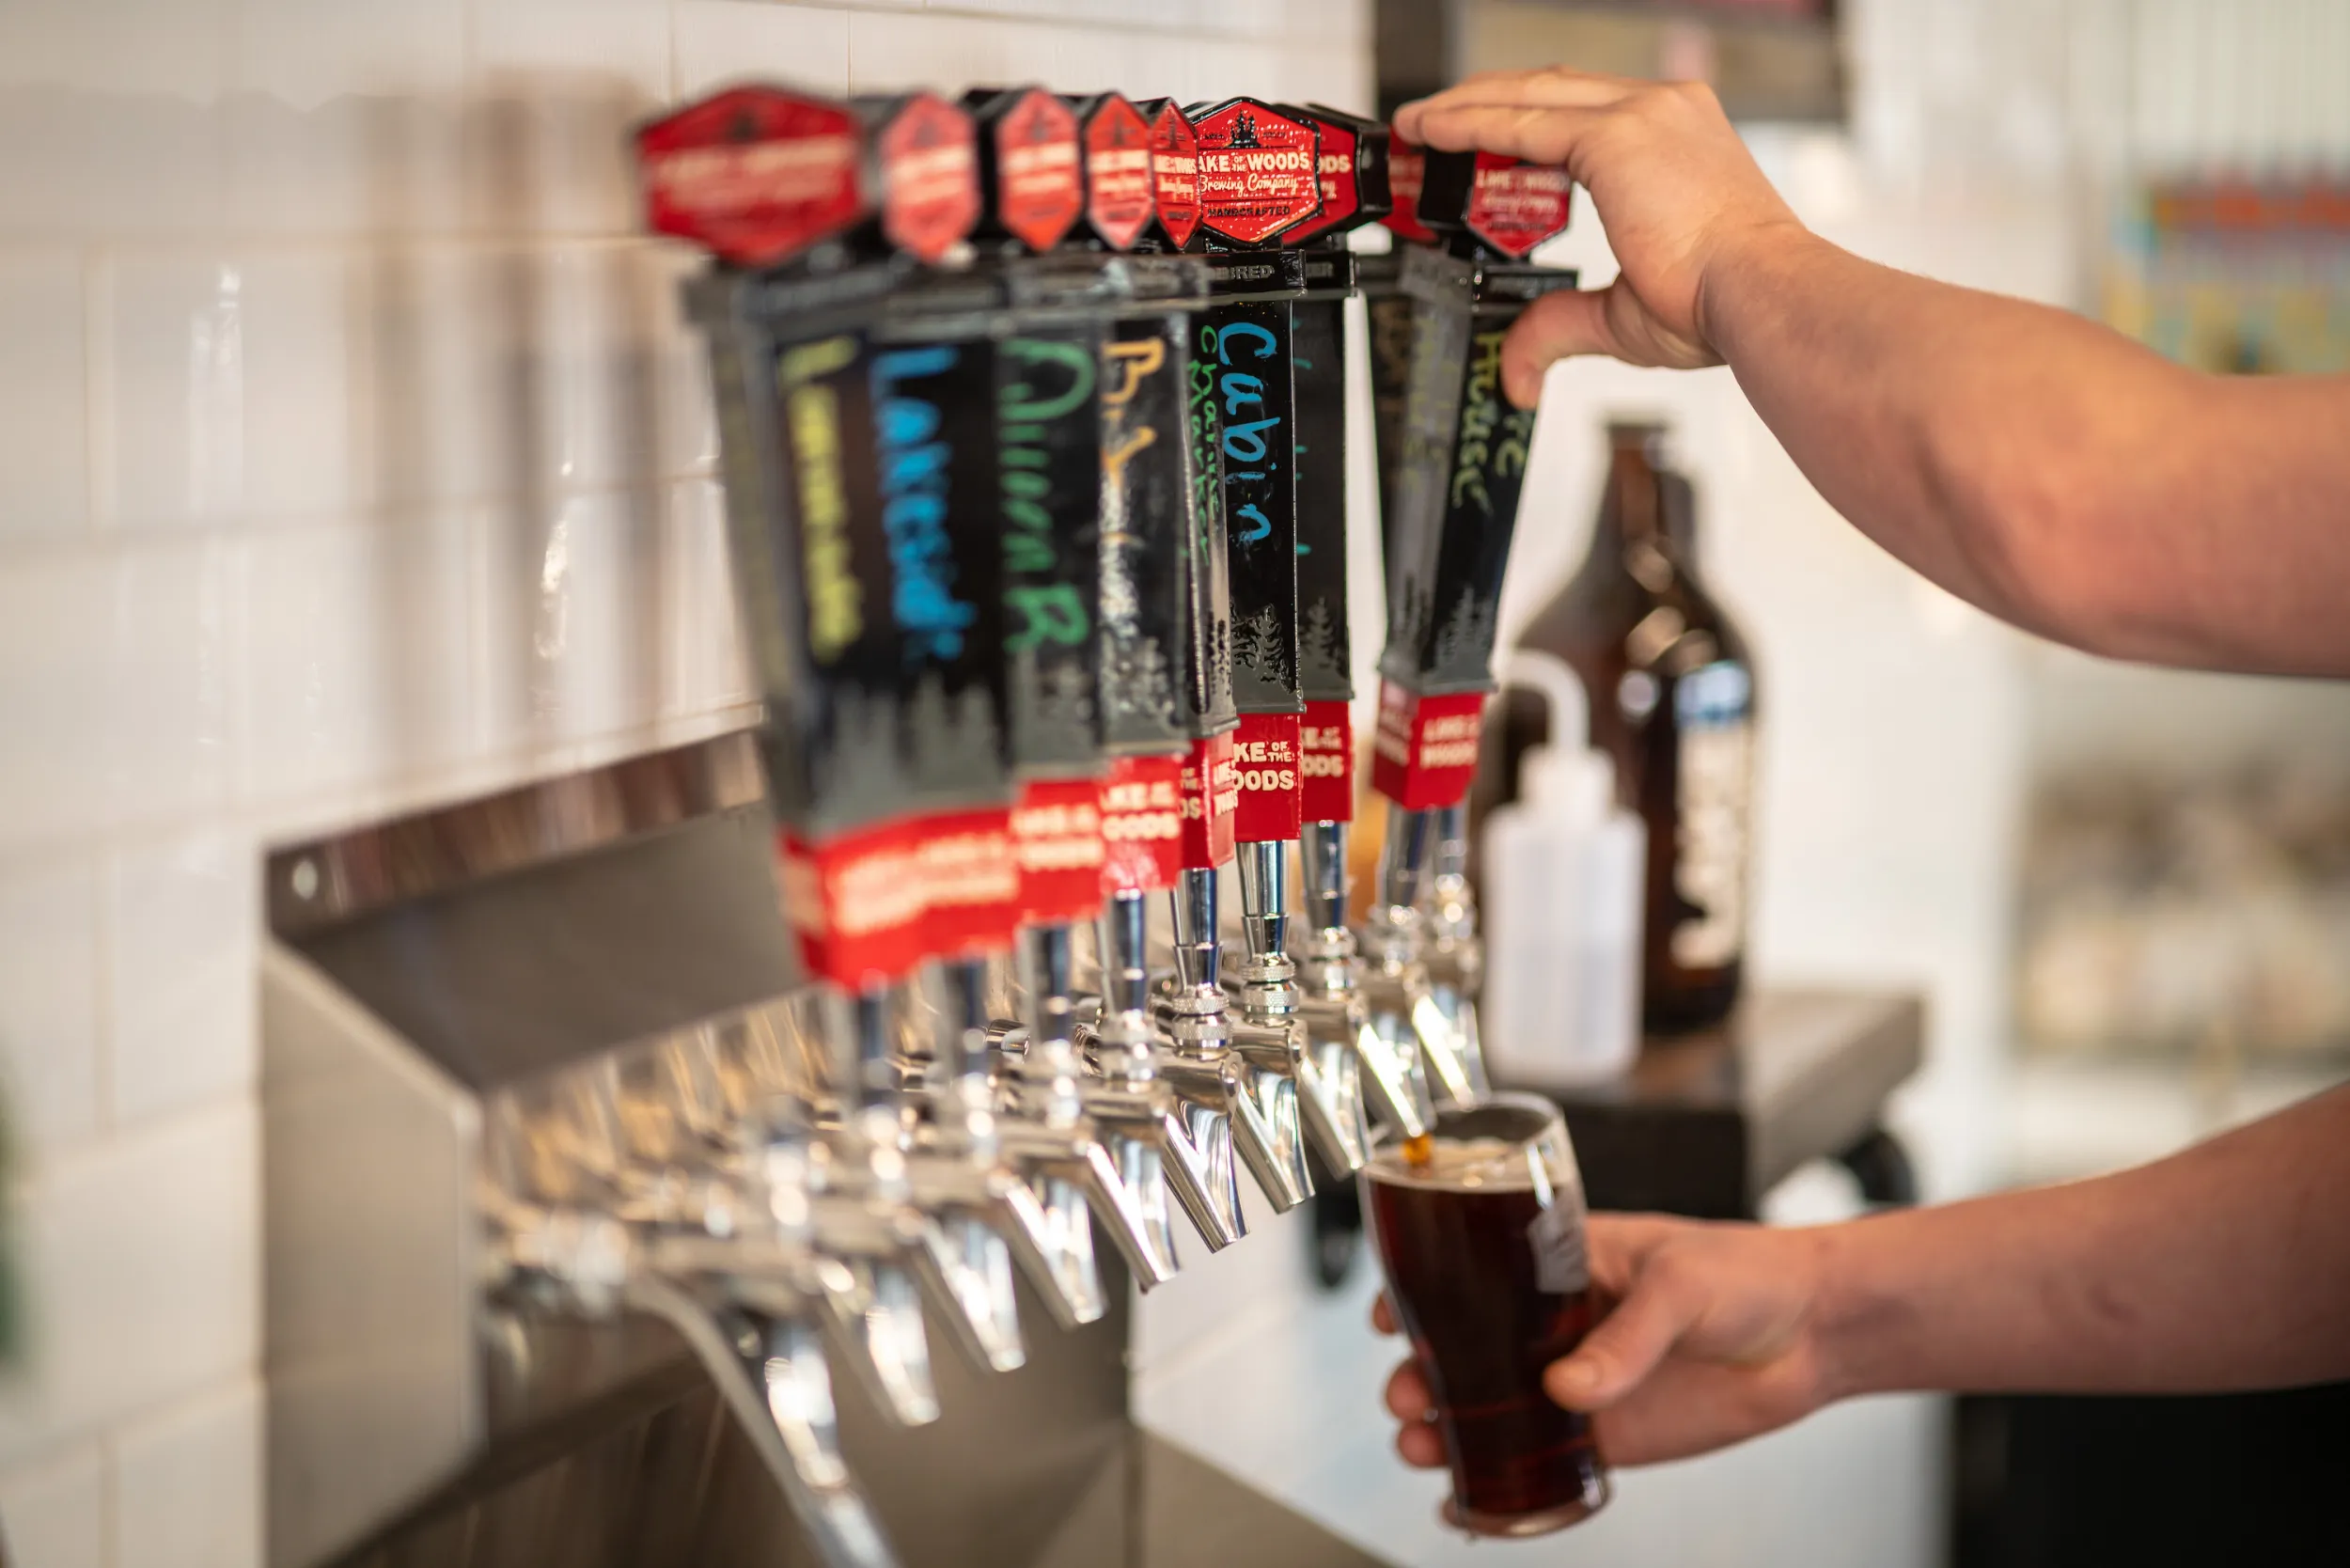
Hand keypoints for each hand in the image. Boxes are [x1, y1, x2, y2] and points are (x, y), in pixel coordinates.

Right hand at [1377, 1213, 1839, 1467]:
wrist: (1816, 1334)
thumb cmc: (1751, 1275)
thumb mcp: (1682, 1283)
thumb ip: (1627, 1336)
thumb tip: (1570, 1386)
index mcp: (1565, 1260)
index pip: (1476, 1269)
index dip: (1425, 1290)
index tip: (1394, 1313)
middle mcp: (1560, 1322)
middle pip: (1467, 1345)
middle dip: (1422, 1369)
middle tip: (1408, 1393)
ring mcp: (1580, 1380)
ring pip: (1492, 1405)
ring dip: (1446, 1424)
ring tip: (1421, 1443)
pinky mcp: (1609, 1435)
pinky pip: (1542, 1461)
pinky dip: (1500, 1481)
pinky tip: (1467, 1498)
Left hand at [1394, 68, 1810, 400]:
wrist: (1763, 299)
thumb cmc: (1722, 305)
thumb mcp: (1622, 316)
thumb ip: (1561, 324)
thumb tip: (1518, 370)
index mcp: (1679, 139)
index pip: (1583, 112)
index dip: (1522, 120)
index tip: (1476, 142)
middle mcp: (1665, 111)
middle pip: (1551, 89)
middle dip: (1484, 103)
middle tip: (1431, 128)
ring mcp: (1644, 113)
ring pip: (1530, 94)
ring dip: (1465, 107)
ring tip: (1418, 127)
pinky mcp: (1619, 134)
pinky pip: (1522, 121)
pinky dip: (1470, 124)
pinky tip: (1433, 133)